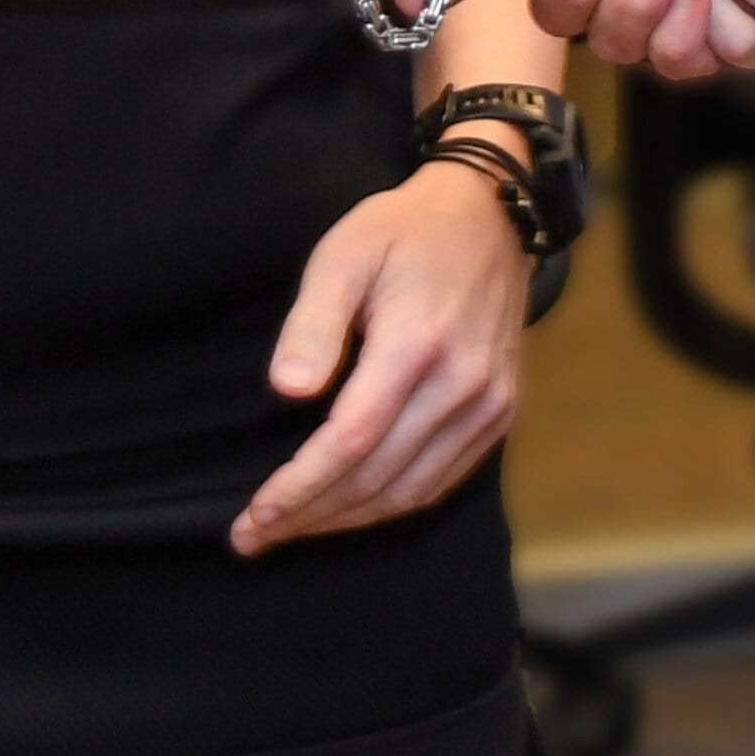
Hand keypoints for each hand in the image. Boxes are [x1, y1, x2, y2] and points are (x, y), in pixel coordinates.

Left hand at [233, 157, 534, 555]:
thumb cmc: (403, 232)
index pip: (351, 440)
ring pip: (410, 491)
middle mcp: (463, 383)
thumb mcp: (344, 253)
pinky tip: (349, 510)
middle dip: (309, 515)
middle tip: (252, 537)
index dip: (300, 486)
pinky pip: (441, 481)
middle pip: (377, 477)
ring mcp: (490, 403)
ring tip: (291, 531)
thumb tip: (288, 390)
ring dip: (345, 521)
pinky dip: (391, 506)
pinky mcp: (502, 413)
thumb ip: (313, 323)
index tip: (253, 515)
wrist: (490, 218)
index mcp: (418, 342)